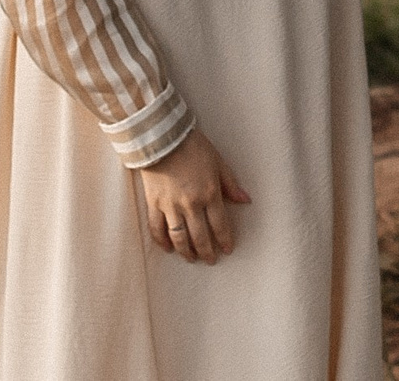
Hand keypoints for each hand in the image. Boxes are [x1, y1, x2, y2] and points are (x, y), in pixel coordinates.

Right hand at [135, 128, 249, 264]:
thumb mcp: (218, 162)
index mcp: (210, 193)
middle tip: (211, 260)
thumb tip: (245, 201)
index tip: (227, 249)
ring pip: (179, 237)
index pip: (220, 224)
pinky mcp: (154, 203)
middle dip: (207, 251)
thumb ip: (230, 184)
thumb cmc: (194, 147)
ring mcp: (171, 205)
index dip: (224, 240)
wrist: (163, 138)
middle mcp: (191, 204)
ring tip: (191, 259)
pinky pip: (157, 228)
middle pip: (200, 236)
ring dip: (186, 251)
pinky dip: (162, 241)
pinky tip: (168, 249)